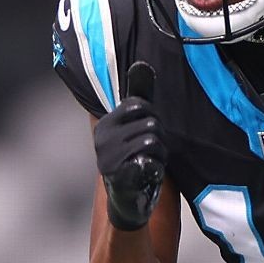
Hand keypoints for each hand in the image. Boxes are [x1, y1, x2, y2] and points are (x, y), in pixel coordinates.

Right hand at [93, 62, 166, 230]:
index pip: (139, 105)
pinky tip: (147, 173)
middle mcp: (102, 140)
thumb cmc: (133, 155)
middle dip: (160, 137)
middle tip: (150, 152)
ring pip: (154, 141)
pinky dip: (155, 168)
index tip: (146, 132)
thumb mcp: (133, 124)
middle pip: (151, 123)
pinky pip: (150, 162)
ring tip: (149, 163)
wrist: (128, 198)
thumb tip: (141, 64)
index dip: (152, 117)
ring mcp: (109, 161)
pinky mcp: (121, 179)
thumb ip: (139, 94)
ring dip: (161, 153)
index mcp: (104, 124)